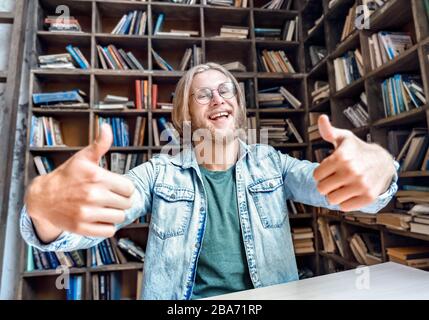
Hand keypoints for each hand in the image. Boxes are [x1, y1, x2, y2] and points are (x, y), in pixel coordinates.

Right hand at [25, 124, 134, 239]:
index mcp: (96, 177)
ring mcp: (87, 213)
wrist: (43, 198)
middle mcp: (92, 195)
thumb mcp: (83, 158)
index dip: (125, 188)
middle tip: (111, 197)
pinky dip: (107, 226)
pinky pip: (109, 231)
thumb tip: (106, 127)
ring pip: (120, 217)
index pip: (129, 188)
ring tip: (106, 207)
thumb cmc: (67, 176)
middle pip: (127, 203)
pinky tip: (100, 218)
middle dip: (121, 200)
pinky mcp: (82, 228)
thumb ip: (99, 144)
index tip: (116, 187)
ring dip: (115, 213)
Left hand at [313, 115, 395, 211]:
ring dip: (334, 194)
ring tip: (341, 186)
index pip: (316, 176)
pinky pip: (344, 207)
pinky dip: (345, 202)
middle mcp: (351, 171)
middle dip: (325, 184)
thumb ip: (328, 131)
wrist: (383, 161)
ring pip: (331, 200)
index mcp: (341, 157)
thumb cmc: (357, 149)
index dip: (320, 173)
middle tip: (334, 179)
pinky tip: (350, 192)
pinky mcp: (368, 197)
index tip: (328, 170)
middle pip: (321, 189)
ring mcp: (361, 185)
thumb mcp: (343, 138)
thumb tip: (321, 118)